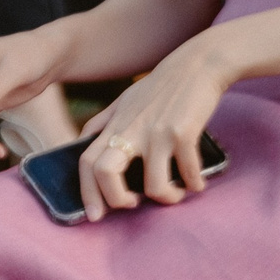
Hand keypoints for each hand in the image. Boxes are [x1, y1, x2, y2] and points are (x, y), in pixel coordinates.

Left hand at [73, 36, 231, 221]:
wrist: (197, 65)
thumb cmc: (160, 87)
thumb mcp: (124, 101)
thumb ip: (103, 122)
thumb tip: (81, 143)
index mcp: (114, 125)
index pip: (86, 161)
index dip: (86, 191)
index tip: (93, 214)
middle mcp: (131, 129)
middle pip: (105, 173)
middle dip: (115, 200)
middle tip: (131, 206)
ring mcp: (157, 133)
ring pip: (153, 185)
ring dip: (166, 198)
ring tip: (174, 195)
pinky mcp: (183, 133)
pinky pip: (188, 174)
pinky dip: (194, 185)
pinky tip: (197, 183)